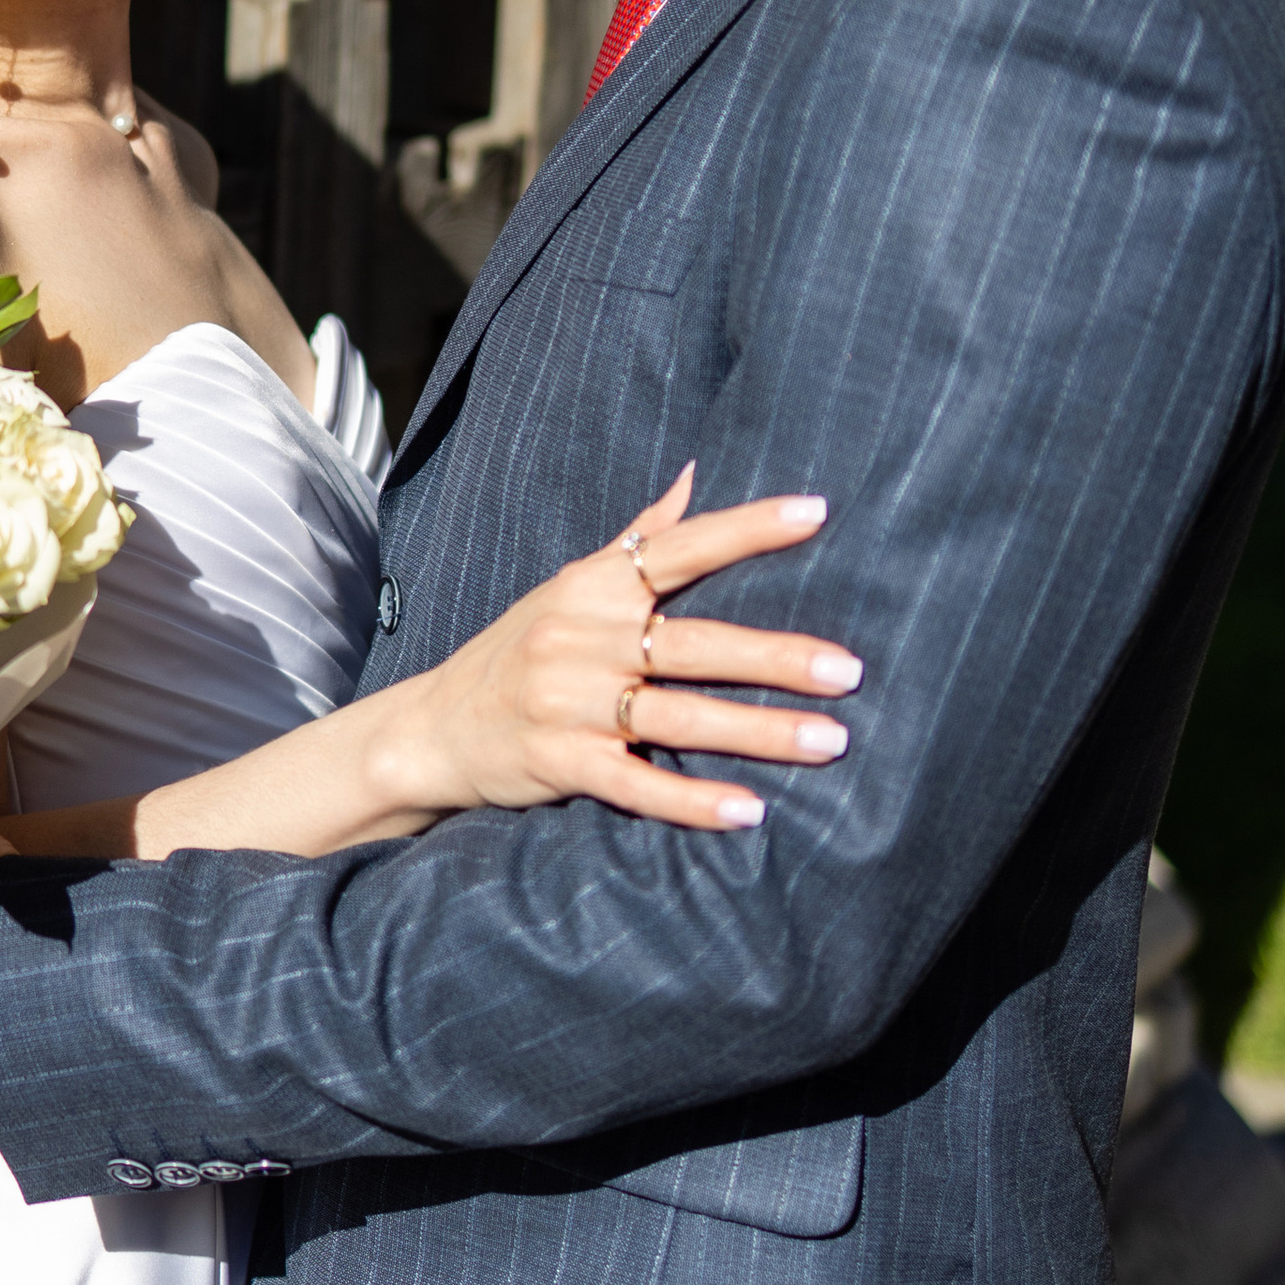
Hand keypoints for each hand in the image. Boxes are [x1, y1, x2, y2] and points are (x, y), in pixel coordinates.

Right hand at [377, 469, 859, 833]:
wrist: (434, 728)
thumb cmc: (517, 651)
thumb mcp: (568, 587)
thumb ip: (637, 538)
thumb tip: (696, 474)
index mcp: (591, 588)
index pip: (678, 549)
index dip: (747, 530)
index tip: (816, 514)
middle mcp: (581, 640)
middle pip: (695, 644)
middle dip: (777, 658)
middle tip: (851, 671)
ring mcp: (570, 705)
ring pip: (679, 718)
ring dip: (759, 732)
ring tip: (830, 741)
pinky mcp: (561, 764)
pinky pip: (636, 785)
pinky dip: (692, 801)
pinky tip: (749, 811)